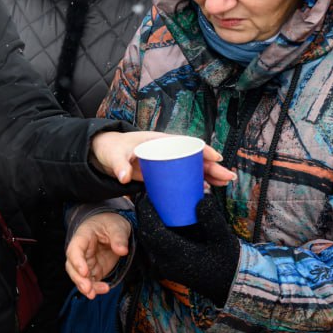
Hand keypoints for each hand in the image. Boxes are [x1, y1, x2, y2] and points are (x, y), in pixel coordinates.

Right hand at [66, 212, 131, 298]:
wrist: (113, 227)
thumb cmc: (111, 223)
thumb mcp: (117, 226)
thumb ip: (119, 237)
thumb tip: (122, 250)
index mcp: (83, 236)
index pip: (75, 249)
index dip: (77, 261)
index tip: (85, 272)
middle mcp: (81, 251)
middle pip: (72, 266)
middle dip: (78, 279)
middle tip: (88, 289)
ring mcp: (86, 262)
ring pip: (79, 277)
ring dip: (85, 286)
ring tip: (95, 294)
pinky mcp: (94, 270)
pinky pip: (91, 281)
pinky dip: (94, 288)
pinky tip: (103, 290)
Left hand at [90, 130, 235, 186]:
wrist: (104, 154)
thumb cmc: (112, 148)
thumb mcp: (115, 155)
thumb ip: (119, 165)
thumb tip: (124, 177)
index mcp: (159, 140)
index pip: (185, 142)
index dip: (202, 149)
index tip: (216, 158)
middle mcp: (166, 150)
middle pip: (193, 157)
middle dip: (212, 166)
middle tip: (227, 177)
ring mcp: (165, 162)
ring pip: (191, 167)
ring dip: (207, 175)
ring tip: (223, 184)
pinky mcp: (162, 173)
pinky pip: (182, 177)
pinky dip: (195, 182)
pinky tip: (205, 191)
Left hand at [136, 192, 240, 305]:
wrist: (231, 284)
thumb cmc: (229, 262)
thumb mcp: (224, 239)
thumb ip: (212, 220)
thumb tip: (201, 200)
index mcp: (178, 256)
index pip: (153, 231)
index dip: (147, 211)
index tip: (147, 194)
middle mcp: (166, 263)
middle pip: (146, 234)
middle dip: (145, 214)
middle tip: (150, 196)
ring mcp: (164, 267)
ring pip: (148, 240)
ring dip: (149, 222)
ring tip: (155, 204)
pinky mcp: (166, 266)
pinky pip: (154, 246)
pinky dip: (156, 231)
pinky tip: (164, 219)